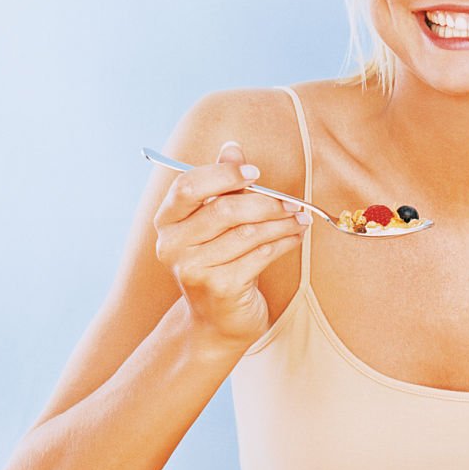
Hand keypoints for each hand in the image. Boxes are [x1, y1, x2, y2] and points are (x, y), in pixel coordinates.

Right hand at [152, 141, 308, 346]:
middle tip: (293, 202)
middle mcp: (173, 245)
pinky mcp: (220, 288)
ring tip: (301, 218)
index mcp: (167, 221)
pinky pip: (260, 256)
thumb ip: (222, 185)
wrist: (216, 320)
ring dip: (281, 223)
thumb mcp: (215, 223)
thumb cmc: (219, 262)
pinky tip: (295, 236)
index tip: (256, 173)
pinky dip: (283, 243)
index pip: (188, 186)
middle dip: (265, 202)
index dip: (224, 175)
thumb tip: (232, 148)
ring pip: (247, 233)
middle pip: (223, 210)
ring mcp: (194, 269)